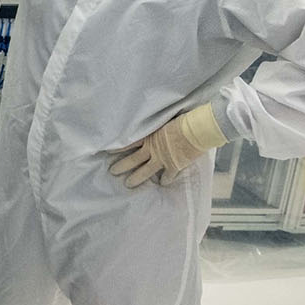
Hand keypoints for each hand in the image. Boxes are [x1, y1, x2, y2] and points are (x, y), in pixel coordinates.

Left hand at [109, 105, 226, 187]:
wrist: (197, 129)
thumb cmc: (182, 120)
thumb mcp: (164, 120)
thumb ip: (156, 127)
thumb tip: (154, 126)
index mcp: (149, 137)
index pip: (129, 143)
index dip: (118, 148)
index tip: (107, 151)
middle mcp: (153, 149)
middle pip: (133, 160)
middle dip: (121, 166)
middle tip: (112, 172)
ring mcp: (163, 159)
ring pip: (145, 171)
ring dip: (136, 178)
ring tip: (128, 184)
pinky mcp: (175, 165)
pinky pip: (168, 176)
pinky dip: (166, 180)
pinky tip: (163, 184)